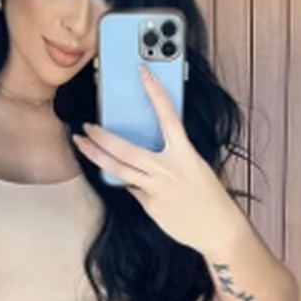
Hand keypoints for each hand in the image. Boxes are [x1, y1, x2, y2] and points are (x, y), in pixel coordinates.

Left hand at [72, 64, 242, 256]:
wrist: (219, 228)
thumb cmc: (209, 197)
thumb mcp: (195, 167)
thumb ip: (170, 158)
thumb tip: (144, 156)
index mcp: (185, 153)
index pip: (167, 116)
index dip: (155, 92)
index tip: (143, 72)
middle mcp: (167, 169)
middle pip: (125, 149)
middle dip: (101, 136)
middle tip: (86, 126)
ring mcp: (156, 189)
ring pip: (118, 170)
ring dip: (95, 156)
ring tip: (81, 145)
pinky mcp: (150, 206)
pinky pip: (133, 190)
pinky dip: (131, 185)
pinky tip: (138, 186)